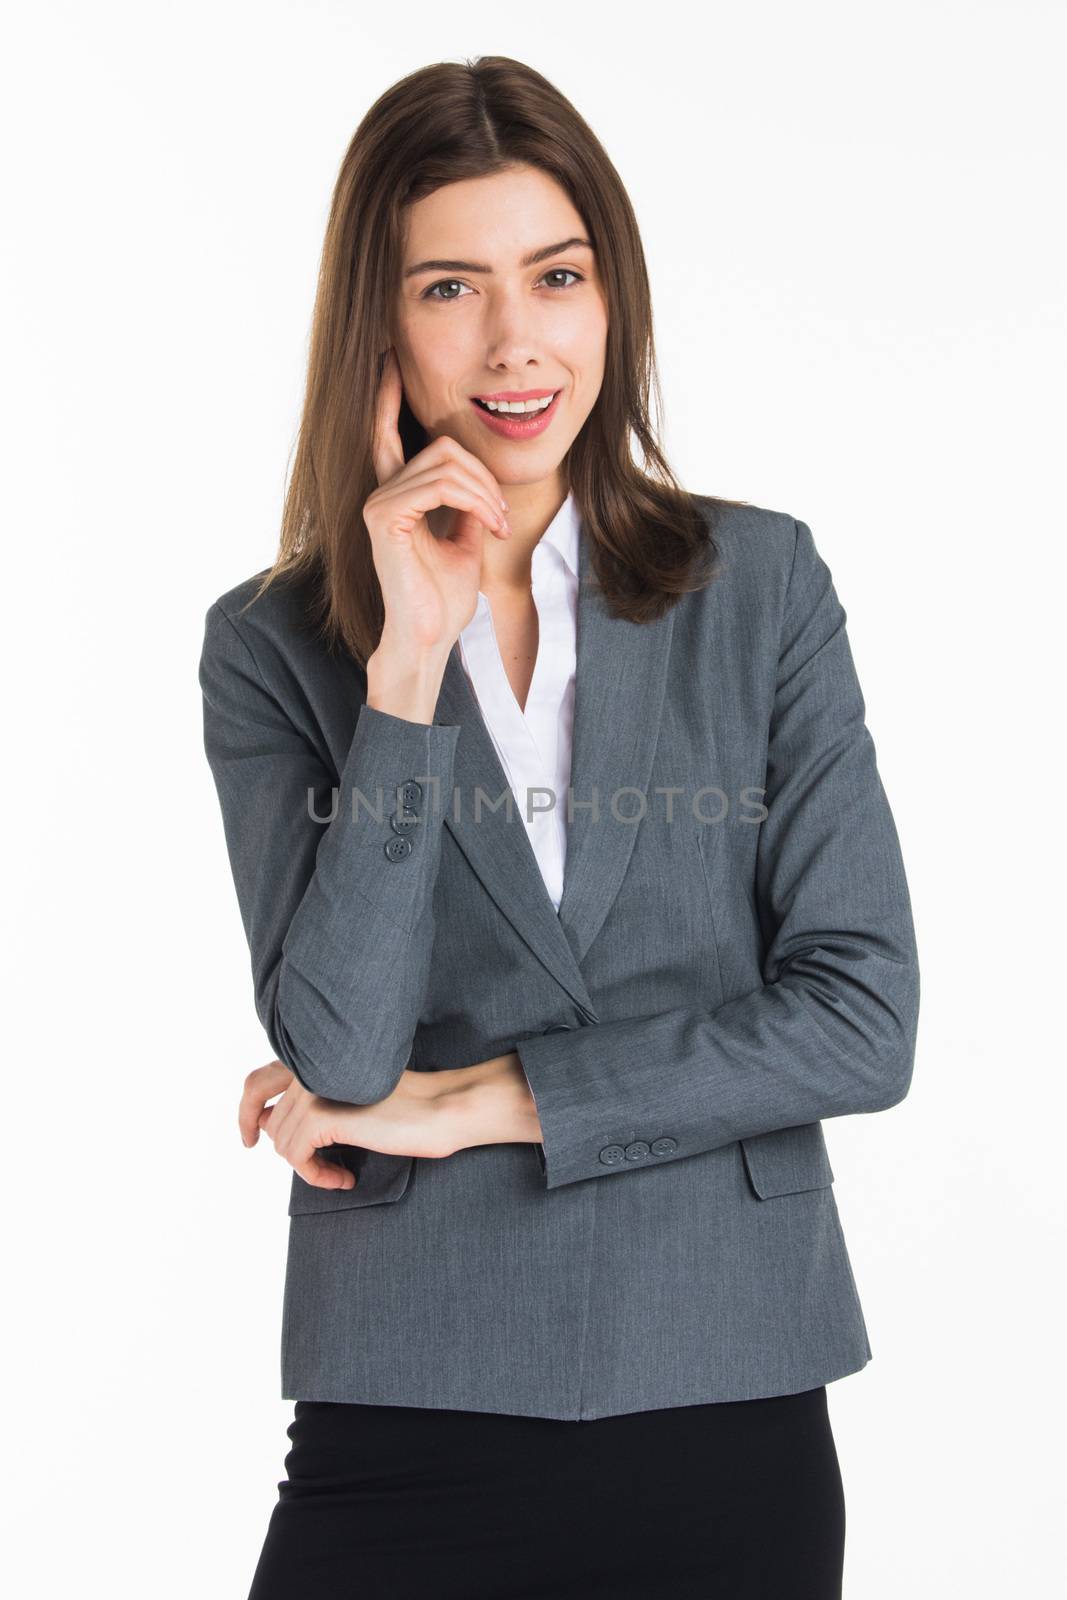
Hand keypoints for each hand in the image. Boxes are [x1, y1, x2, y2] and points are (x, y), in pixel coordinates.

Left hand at [238, 1059, 457, 1191]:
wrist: (440, 1109)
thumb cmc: (404, 1107)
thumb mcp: (348, 1099)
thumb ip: (308, 1103)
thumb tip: (264, 1124)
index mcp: (315, 1057)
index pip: (258, 1082)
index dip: (247, 1113)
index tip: (252, 1136)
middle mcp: (309, 1067)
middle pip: (269, 1120)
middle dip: (287, 1150)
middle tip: (316, 1168)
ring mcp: (314, 1089)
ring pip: (283, 1143)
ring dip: (308, 1168)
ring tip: (340, 1173)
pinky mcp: (323, 1115)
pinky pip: (297, 1157)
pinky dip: (316, 1176)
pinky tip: (345, 1179)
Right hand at [364, 348, 512, 658]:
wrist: (430, 637)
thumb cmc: (444, 599)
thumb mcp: (467, 540)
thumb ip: (468, 504)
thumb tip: (481, 481)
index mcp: (397, 494)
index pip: (387, 431)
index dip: (388, 394)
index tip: (390, 357)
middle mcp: (382, 492)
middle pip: (444, 446)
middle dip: (485, 477)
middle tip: (502, 518)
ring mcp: (379, 502)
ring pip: (447, 464)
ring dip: (486, 494)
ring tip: (498, 527)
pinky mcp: (384, 517)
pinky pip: (440, 485)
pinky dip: (474, 502)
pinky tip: (488, 528)